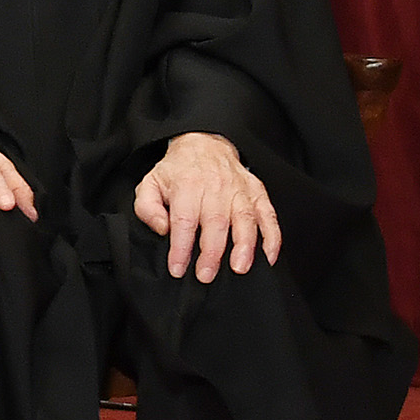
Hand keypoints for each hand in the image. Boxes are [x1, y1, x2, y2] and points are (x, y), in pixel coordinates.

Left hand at [133, 131, 280, 282]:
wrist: (204, 143)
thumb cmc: (177, 170)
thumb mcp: (150, 183)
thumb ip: (147, 207)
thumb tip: (162, 229)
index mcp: (187, 185)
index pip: (184, 220)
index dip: (181, 247)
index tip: (177, 268)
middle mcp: (216, 187)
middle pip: (216, 223)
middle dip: (212, 253)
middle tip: (206, 275)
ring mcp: (240, 190)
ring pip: (245, 219)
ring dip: (245, 246)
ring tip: (240, 268)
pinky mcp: (258, 193)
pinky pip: (269, 216)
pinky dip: (272, 238)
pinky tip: (268, 257)